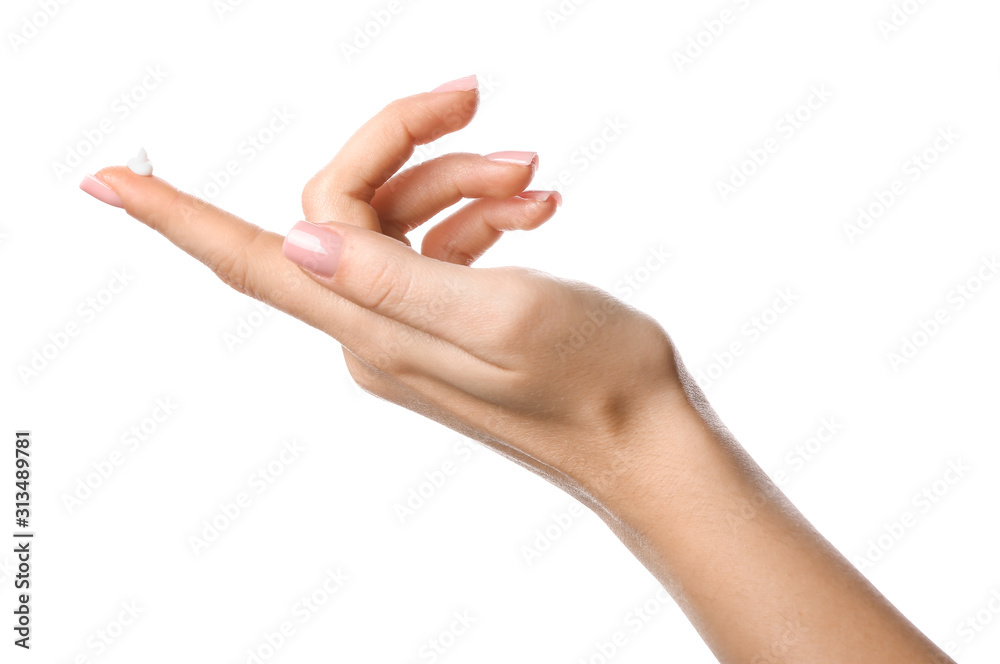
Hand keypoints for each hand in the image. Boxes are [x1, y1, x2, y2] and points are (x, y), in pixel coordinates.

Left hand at [81, 77, 680, 506]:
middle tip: (484, 107)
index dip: (178, 218)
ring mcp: (407, 325)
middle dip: (411, 145)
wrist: (641, 434)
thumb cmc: (592, 378)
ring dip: (459, 178)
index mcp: (374, 327)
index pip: (253, 260)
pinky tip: (534, 204)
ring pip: (398, 216)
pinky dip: (477, 211)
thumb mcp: (503, 316)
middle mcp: (374, 329)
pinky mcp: (443, 320)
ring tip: (534, 176)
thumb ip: (394, 279)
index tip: (109, 179)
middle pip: (348, 204)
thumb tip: (297, 243)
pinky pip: (435, 244)